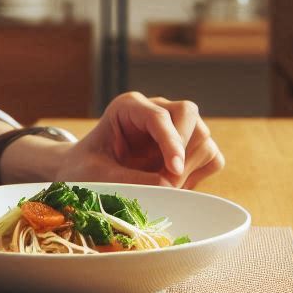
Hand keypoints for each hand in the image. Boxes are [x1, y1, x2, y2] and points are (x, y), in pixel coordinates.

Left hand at [54, 92, 223, 189]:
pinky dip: (199, 174)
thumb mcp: (97, 175)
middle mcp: (155, 110)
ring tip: (167, 186)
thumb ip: (130, 179)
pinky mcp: (185, 147)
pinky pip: (210, 157)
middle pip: (189, 115)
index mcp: (128, 107)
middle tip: (168, 181)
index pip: (159, 116)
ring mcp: (173, 127)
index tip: (173, 171)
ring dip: (192, 165)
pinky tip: (176, 186)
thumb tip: (169, 184)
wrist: (83, 172)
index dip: (171, 142)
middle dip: (184, 150)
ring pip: (203, 136)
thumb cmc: (85, 169)